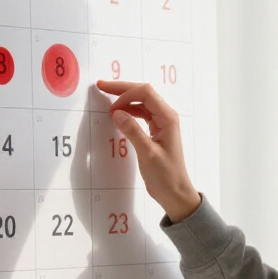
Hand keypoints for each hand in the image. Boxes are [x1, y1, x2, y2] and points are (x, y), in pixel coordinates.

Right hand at [95, 80, 201, 222]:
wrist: (175, 193)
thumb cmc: (166, 176)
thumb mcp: (147, 154)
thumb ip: (133, 131)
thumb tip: (117, 113)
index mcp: (167, 118)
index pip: (146, 93)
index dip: (126, 93)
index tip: (111, 106)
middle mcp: (166, 117)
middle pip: (143, 94)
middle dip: (123, 89)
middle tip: (102, 85)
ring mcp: (161, 123)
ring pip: (141, 103)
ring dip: (125, 99)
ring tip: (107, 99)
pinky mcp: (156, 132)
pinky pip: (141, 115)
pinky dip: (129, 111)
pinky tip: (118, 114)